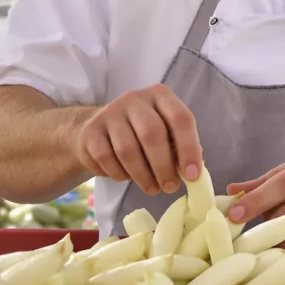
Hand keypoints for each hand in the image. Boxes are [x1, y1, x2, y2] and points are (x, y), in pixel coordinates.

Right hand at [71, 84, 203, 194]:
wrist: (97, 132)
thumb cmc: (140, 135)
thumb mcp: (165, 134)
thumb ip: (180, 147)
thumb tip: (193, 171)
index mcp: (160, 96)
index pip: (180, 118)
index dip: (189, 149)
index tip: (192, 176)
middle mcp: (135, 98)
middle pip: (152, 133)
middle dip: (164, 166)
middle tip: (170, 188)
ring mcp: (110, 112)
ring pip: (128, 149)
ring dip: (143, 175)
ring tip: (152, 188)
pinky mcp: (91, 130)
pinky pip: (106, 158)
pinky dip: (119, 174)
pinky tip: (126, 177)